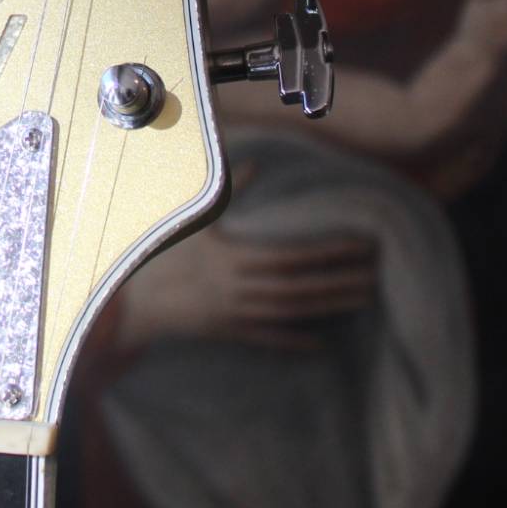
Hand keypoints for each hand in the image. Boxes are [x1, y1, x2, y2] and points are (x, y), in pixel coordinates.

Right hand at [117, 164, 377, 351]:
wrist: (131, 301)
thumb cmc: (161, 253)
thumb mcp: (195, 220)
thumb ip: (229, 192)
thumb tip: (255, 163)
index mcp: (235, 259)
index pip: (294, 256)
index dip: (328, 251)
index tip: (360, 245)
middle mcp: (241, 289)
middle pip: (301, 287)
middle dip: (339, 280)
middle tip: (375, 274)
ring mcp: (237, 315)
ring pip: (292, 313)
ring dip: (328, 307)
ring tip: (361, 299)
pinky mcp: (229, 332)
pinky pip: (267, 339)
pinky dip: (294, 342)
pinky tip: (320, 344)